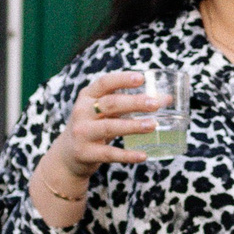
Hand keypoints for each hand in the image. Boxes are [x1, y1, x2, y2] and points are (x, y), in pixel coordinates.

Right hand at [37, 71, 163, 188]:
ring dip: (133, 126)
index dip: (122, 79)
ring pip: (109, 127)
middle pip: (110, 104)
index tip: (141, 78)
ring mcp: (82, 133)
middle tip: (156, 104)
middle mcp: (82, 112)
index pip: (104, 83)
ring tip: (153, 125)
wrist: (67, 155)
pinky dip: (127, 155)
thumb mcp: (104, 112)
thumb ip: (129, 105)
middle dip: (134, 103)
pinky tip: (143, 155)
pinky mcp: (85, 153)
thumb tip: (166, 98)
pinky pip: (109, 153)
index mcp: (87, 96)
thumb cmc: (94, 126)